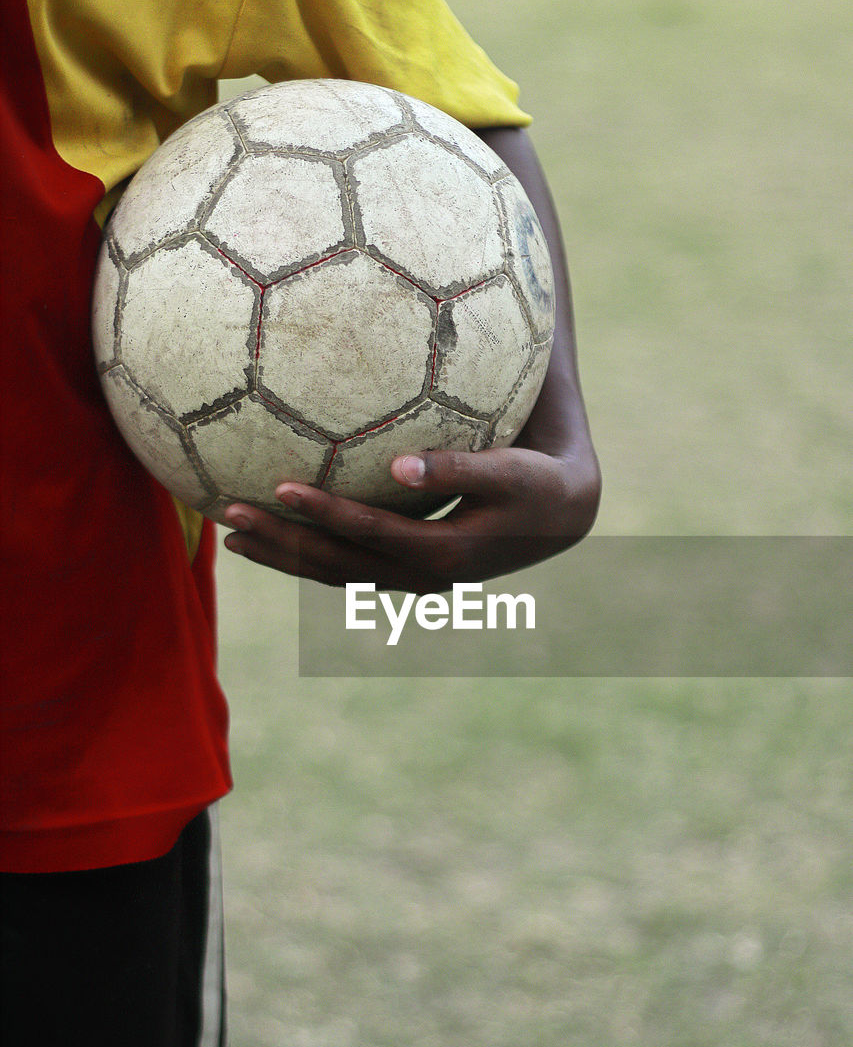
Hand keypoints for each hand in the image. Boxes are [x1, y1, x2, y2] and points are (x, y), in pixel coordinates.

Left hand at [222, 439, 599, 593]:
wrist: (559, 516)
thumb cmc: (537, 481)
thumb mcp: (509, 471)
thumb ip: (456, 468)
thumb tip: (397, 465)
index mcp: (444, 556)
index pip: (370, 535)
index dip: (324, 514)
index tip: (278, 487)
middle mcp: (420, 578)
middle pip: (336, 564)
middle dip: (280, 542)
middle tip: (228, 515)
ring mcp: (410, 580)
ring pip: (334, 573)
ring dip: (283, 555)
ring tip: (232, 536)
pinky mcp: (405, 570)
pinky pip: (345, 566)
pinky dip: (306, 554)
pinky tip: (276, 533)